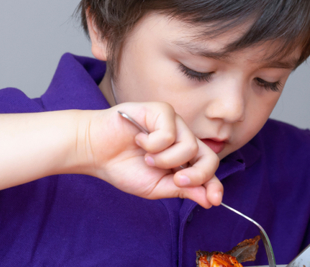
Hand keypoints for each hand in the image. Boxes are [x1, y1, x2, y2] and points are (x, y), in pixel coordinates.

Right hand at [76, 102, 222, 207]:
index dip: (214, 185)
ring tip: (146, 157)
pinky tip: (139, 140)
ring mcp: (175, 123)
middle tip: (176, 180)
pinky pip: (171, 133)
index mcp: (183, 158)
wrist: (95, 151)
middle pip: (209, 157)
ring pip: (190, 146)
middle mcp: (183, 139)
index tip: (214, 200)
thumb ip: (183, 190)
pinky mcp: (162, 110)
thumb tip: (210, 200)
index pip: (208, 170)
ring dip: (165, 160)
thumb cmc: (123, 166)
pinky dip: (153, 143)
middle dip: (197, 174)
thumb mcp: (156, 187)